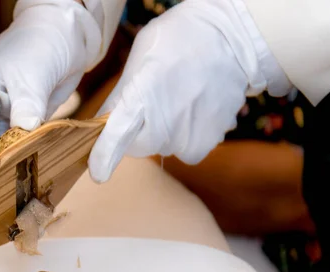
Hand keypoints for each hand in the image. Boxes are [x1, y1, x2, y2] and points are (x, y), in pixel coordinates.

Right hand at [0, 0, 101, 172]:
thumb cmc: (45, 44)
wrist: (64, 34)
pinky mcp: (15, 118)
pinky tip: (29, 168)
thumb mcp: (35, 73)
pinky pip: (11, 142)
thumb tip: (24, 132)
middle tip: (8, 184)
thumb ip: (28, 103)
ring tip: (19, 182)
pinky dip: (18, 156)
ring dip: (3, 162)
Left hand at [88, 0, 291, 182]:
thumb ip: (121, 95)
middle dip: (137, 133)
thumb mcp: (140, 58)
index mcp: (142, 94)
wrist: (233, 39)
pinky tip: (195, 111)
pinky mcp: (207, 143)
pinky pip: (186, 151)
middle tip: (152, 105)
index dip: (103, 156)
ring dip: (165, 133)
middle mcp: (164, 121)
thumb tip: (105, 124)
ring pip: (162, 148)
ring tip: (180, 101)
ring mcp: (187, 135)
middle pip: (137, 147)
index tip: (97, 174)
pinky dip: (187, 137)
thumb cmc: (179, 42)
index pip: (116, 134)